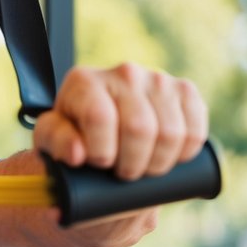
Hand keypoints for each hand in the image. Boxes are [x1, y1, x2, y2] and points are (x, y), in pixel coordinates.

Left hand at [33, 63, 208, 179]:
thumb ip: (56, 142)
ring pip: (170, 132)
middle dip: (133, 164)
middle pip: (139, 128)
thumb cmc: (72, 136)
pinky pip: (195, 129)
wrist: (101, 128)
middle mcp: (123, 72)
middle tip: (124, 174)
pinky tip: (169, 158)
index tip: (99, 164)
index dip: (102, 152)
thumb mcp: (51, 141)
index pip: (101, 118)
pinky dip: (185, 152)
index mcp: (84, 81)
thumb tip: (77, 153)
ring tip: (143, 169)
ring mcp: (158, 79)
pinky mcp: (185, 90)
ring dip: (159, 163)